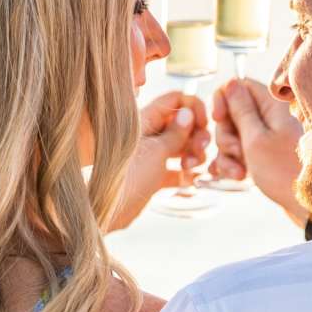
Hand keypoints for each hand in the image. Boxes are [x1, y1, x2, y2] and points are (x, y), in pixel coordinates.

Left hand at [105, 90, 210, 230]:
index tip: (203, 124)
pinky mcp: (154, 176)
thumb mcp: (156, 151)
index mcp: (146, 119)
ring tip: (189, 167)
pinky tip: (191, 180)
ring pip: (182, 147)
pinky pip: (176, 169)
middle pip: (183, 124)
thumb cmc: (128, 177)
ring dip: (193, 155)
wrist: (107, 211)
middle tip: (199, 150)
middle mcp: (150, 134)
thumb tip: (188, 112)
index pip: (175, 100)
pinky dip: (186, 173)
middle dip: (197, 135)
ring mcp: (152, 155)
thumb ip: (176, 133)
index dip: (193, 108)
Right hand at [209, 80, 303, 219]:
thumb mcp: (255, 139)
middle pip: (234, 113)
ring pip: (235, 135)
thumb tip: (231, 83)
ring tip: (239, 173)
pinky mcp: (268, 154)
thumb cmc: (284, 172)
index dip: (223, 99)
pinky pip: (243, 152)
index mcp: (273, 104)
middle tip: (236, 152)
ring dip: (229, 154)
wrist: (310, 207)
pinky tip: (238, 176)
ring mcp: (270, 136)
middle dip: (226, 134)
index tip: (218, 118)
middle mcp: (272, 117)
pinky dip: (236, 163)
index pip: (239, 85)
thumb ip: (241, 110)